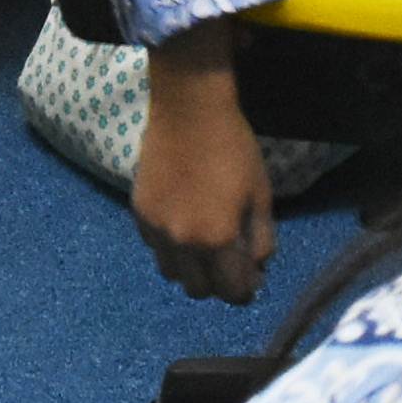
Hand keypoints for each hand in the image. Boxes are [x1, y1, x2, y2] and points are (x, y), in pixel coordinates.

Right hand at [132, 42, 274, 301]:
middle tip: (229, 262)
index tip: (251, 278)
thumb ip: (261, 240)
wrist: (188, 111)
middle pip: (198, 290)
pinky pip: (154, 247)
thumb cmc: (234, 149)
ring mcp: (156, 230)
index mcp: (217, 239)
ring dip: (190, 269)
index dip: (246, 289)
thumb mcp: (261, 195)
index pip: (232, 291)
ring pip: (171, 273)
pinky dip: (170, 247)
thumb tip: (257, 269)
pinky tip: (182, 222)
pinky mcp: (139, 213)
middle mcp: (182, 243)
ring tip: (202, 245)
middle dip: (217, 283)